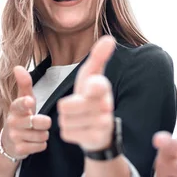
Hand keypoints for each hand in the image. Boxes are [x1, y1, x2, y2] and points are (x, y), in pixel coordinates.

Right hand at [1, 66, 51, 160]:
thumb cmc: (22, 116)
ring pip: (42, 135)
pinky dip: (41, 145)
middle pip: (38, 122)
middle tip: (40, 122)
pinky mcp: (19, 150)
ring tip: (36, 132)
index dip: (25, 103)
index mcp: (14, 108)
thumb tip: (18, 66)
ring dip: (43, 134)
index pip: (19, 104)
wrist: (9, 141)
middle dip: (44, 123)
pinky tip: (33, 142)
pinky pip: (40, 146)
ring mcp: (15, 137)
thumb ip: (24, 84)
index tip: (30, 101)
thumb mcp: (24, 99)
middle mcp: (12, 122)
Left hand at [57, 36, 114, 150]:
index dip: (93, 87)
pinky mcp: (95, 138)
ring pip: (66, 121)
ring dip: (67, 119)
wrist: (99, 127)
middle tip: (77, 105)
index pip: (98, 86)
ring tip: (78, 117)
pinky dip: (69, 131)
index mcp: (102, 87)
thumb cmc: (91, 95)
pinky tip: (80, 129)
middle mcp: (106, 106)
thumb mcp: (92, 74)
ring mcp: (102, 124)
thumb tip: (110, 38)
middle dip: (67, 106)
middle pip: (69, 106)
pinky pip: (67, 134)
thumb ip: (98, 57)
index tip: (92, 86)